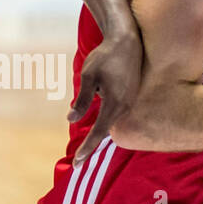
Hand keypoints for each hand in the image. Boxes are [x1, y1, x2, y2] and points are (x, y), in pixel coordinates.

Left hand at [71, 28, 141, 163]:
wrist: (127, 40)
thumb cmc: (105, 57)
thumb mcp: (88, 76)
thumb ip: (82, 100)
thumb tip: (71, 119)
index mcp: (115, 104)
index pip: (98, 132)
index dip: (87, 149)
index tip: (76, 163)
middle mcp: (125, 107)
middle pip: (106, 133)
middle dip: (91, 146)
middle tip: (77, 163)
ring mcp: (130, 103)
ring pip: (111, 124)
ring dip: (98, 135)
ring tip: (85, 150)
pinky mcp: (131, 97)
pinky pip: (116, 115)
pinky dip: (105, 123)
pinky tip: (98, 127)